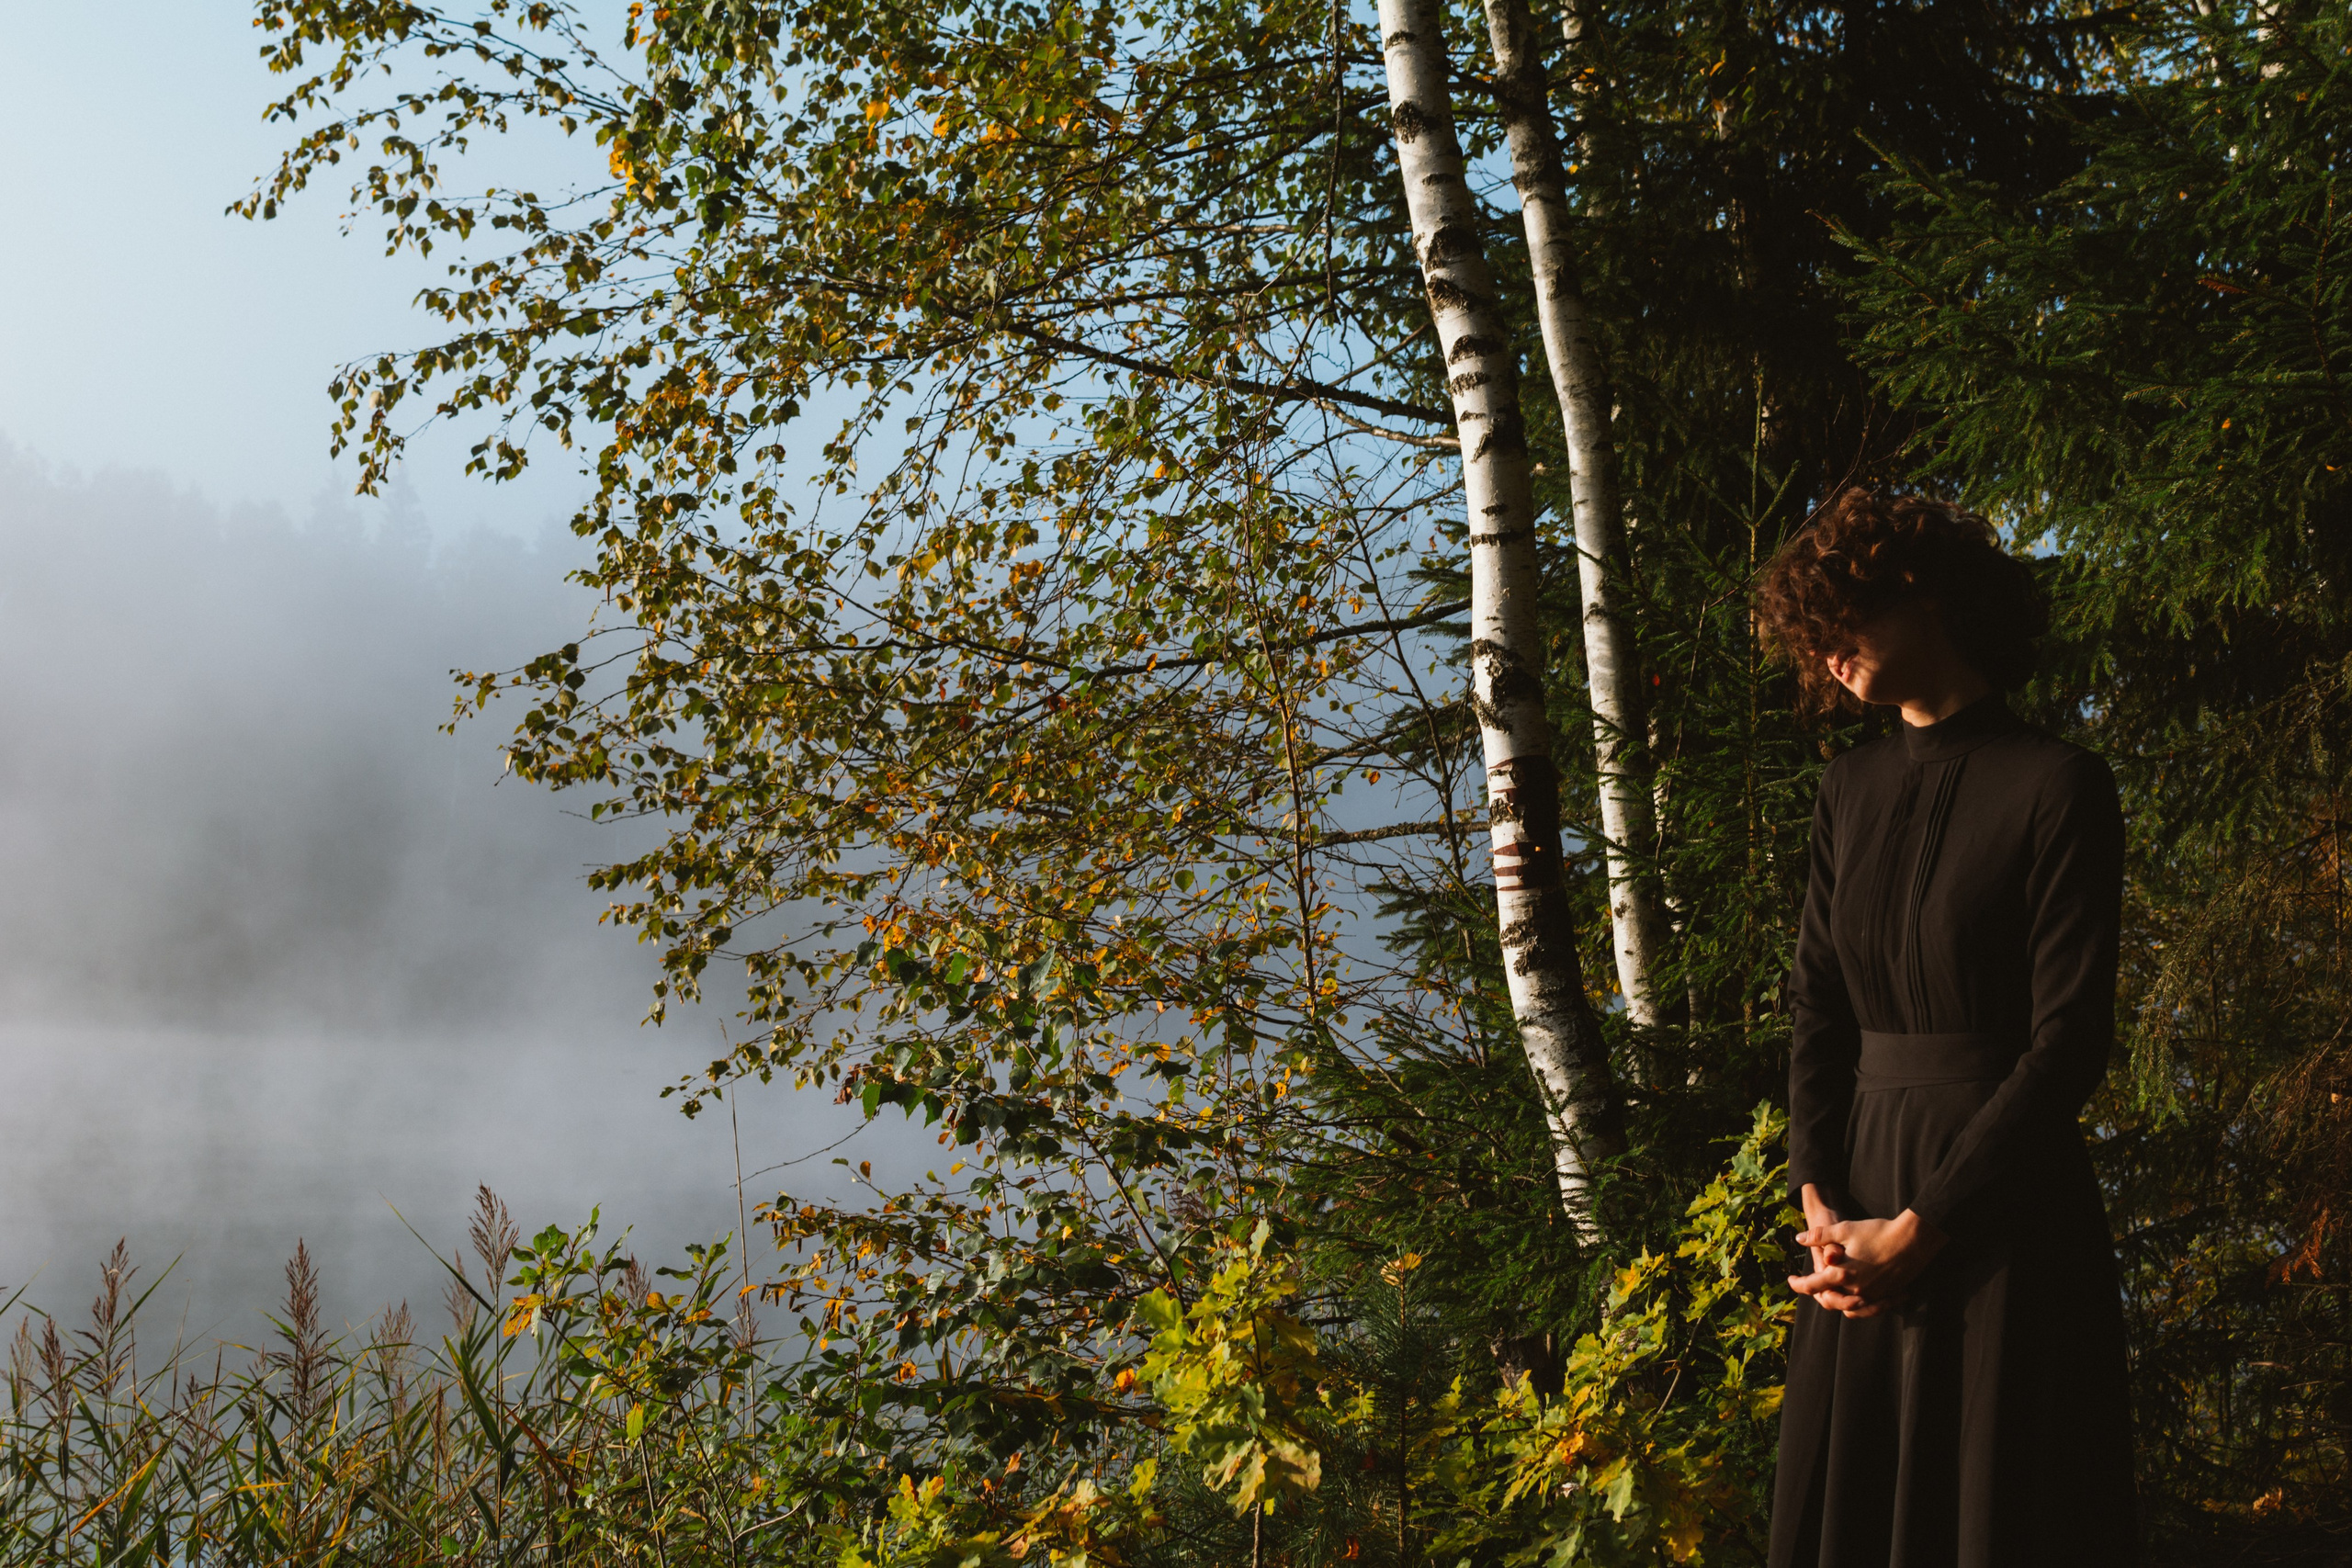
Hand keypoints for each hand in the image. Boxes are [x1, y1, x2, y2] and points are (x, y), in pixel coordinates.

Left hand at [1789, 1194, 1947, 1318]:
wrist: (1912, 1239)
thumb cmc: (1878, 1232)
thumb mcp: (1845, 1229)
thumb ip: (1820, 1236)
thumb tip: (1799, 1239)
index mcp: (1842, 1274)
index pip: (1813, 1285)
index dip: (1798, 1285)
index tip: (1790, 1281)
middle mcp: (1856, 1289)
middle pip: (1831, 1300)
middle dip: (1819, 1295)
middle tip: (1811, 1286)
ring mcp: (1874, 1294)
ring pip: (1851, 1308)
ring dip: (1839, 1303)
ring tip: (1833, 1294)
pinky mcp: (1888, 1295)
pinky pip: (1871, 1308)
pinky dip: (1862, 1306)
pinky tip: (1860, 1299)